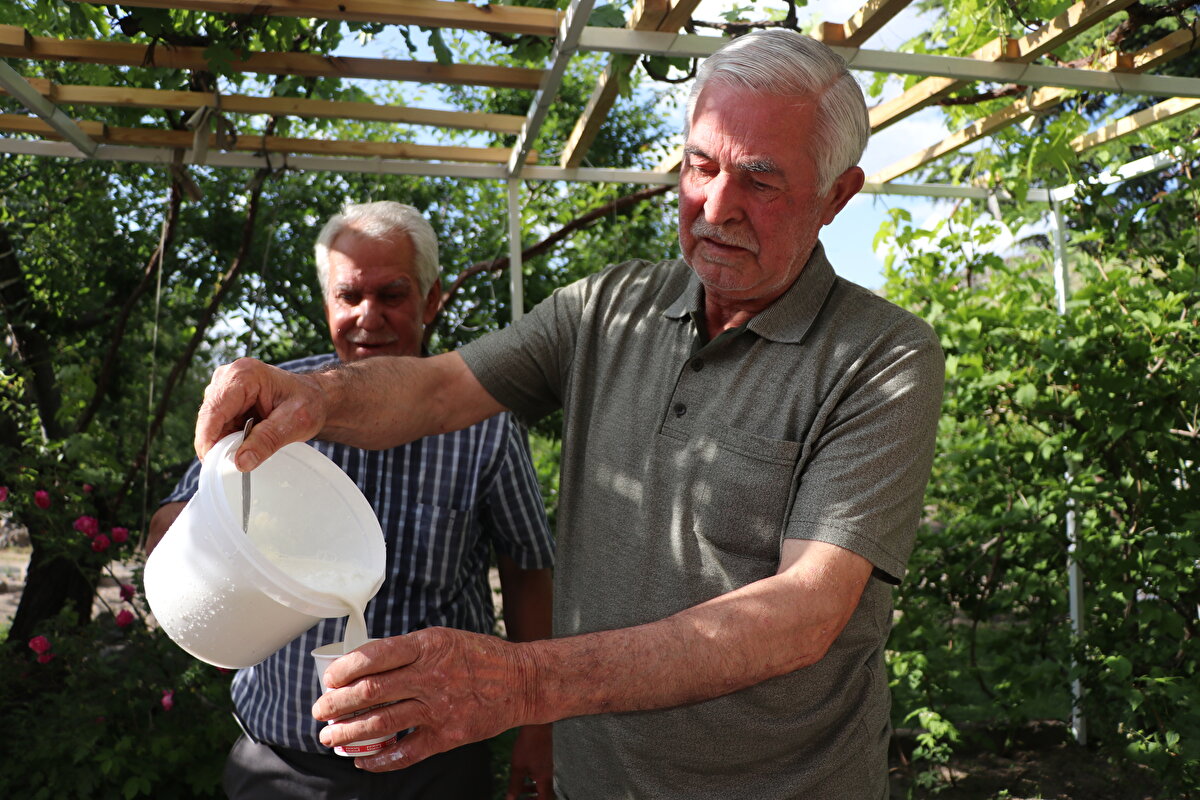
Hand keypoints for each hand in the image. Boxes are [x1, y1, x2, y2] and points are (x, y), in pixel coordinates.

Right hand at [194, 357, 325, 467]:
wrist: (316, 397)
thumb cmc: (310, 403)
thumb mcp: (295, 423)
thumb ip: (267, 441)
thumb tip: (240, 462)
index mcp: (244, 375)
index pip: (214, 410)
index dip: (208, 439)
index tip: (212, 465)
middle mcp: (228, 376)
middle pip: (209, 418)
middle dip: (217, 443)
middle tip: (236, 465)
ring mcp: (224, 387)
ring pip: (211, 424)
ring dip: (225, 442)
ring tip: (250, 449)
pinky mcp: (226, 399)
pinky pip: (218, 425)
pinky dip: (229, 439)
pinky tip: (246, 443)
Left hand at [311, 627, 539, 772]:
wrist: (522, 681)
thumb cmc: (480, 657)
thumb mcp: (444, 639)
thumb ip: (408, 651)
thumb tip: (365, 665)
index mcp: (427, 646)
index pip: (375, 656)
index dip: (346, 669)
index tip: (330, 679)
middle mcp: (431, 676)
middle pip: (371, 692)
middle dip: (338, 705)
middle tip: (321, 711)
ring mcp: (439, 708)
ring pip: (381, 724)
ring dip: (349, 733)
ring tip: (331, 737)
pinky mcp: (448, 735)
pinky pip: (405, 752)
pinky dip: (380, 760)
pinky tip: (364, 761)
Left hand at [506, 724, 553, 798]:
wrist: (538, 726)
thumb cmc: (528, 746)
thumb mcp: (518, 767)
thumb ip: (515, 786)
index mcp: (544, 780)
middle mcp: (548, 775)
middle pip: (545, 794)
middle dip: (534, 799)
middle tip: (523, 799)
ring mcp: (547, 767)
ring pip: (542, 785)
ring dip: (532, 790)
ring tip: (521, 789)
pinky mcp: (545, 760)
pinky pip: (541, 776)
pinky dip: (533, 780)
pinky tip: (525, 774)